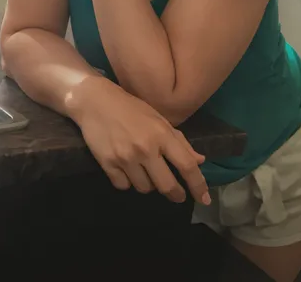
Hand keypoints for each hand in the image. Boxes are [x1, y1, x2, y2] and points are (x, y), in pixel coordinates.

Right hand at [69, 76, 210, 204]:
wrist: (95, 101)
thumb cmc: (131, 108)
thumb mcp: (158, 119)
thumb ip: (179, 141)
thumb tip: (199, 161)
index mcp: (161, 134)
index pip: (186, 166)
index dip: (198, 185)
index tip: (204, 199)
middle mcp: (146, 148)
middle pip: (167, 186)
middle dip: (175, 194)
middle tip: (176, 194)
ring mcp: (126, 157)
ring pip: (144, 188)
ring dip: (148, 184)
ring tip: (144, 171)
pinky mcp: (108, 163)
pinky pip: (124, 186)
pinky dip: (127, 182)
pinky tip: (126, 169)